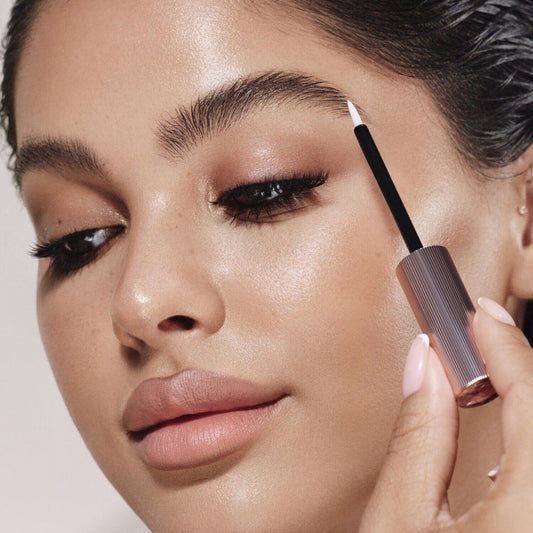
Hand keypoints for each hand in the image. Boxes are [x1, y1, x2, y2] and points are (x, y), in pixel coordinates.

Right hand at [360, 297, 532, 531]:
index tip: (481, 315)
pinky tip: (514, 422)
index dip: (507, 346)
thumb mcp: (398, 522)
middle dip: (520, 365)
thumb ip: (418, 435)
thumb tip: (424, 362)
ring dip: (528, 393)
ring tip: (493, 371)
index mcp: (528, 520)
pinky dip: (531, 425)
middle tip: (482, 338)